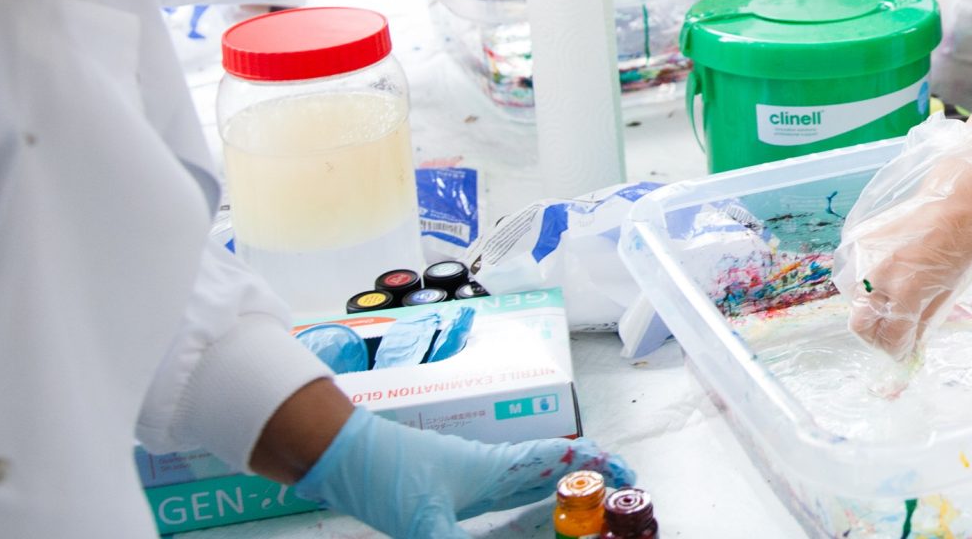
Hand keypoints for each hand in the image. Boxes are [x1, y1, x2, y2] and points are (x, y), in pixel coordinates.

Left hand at [294, 408, 632, 538]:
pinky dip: (533, 504)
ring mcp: (476, 479)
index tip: (629, 478)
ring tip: (588, 512)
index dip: (601, 464)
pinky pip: (510, 496)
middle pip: (556, 468)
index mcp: (497, 466)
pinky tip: (537, 517)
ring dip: (564, 492)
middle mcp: (494, 468)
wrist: (341, 452)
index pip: (563, 456)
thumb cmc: (383, 471)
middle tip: (617, 507)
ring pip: (534, 481)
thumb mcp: (421, 519)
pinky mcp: (458, 492)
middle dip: (591, 483)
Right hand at [835, 118, 971, 359]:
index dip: (896, 350)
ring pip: (857, 299)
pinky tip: (892, 276)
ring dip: (873, 308)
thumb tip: (910, 346)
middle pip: (859, 323)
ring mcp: (865, 256)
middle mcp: (878, 274)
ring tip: (896, 301)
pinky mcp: (860, 241)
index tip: (903, 353)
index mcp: (906, 290)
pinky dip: (871, 283)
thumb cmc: (962, 245)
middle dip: (876, 336)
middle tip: (894, 335)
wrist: (955, 198)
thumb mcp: (948, 291)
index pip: (889, 337)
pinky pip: (858, 274)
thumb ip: (922, 321)